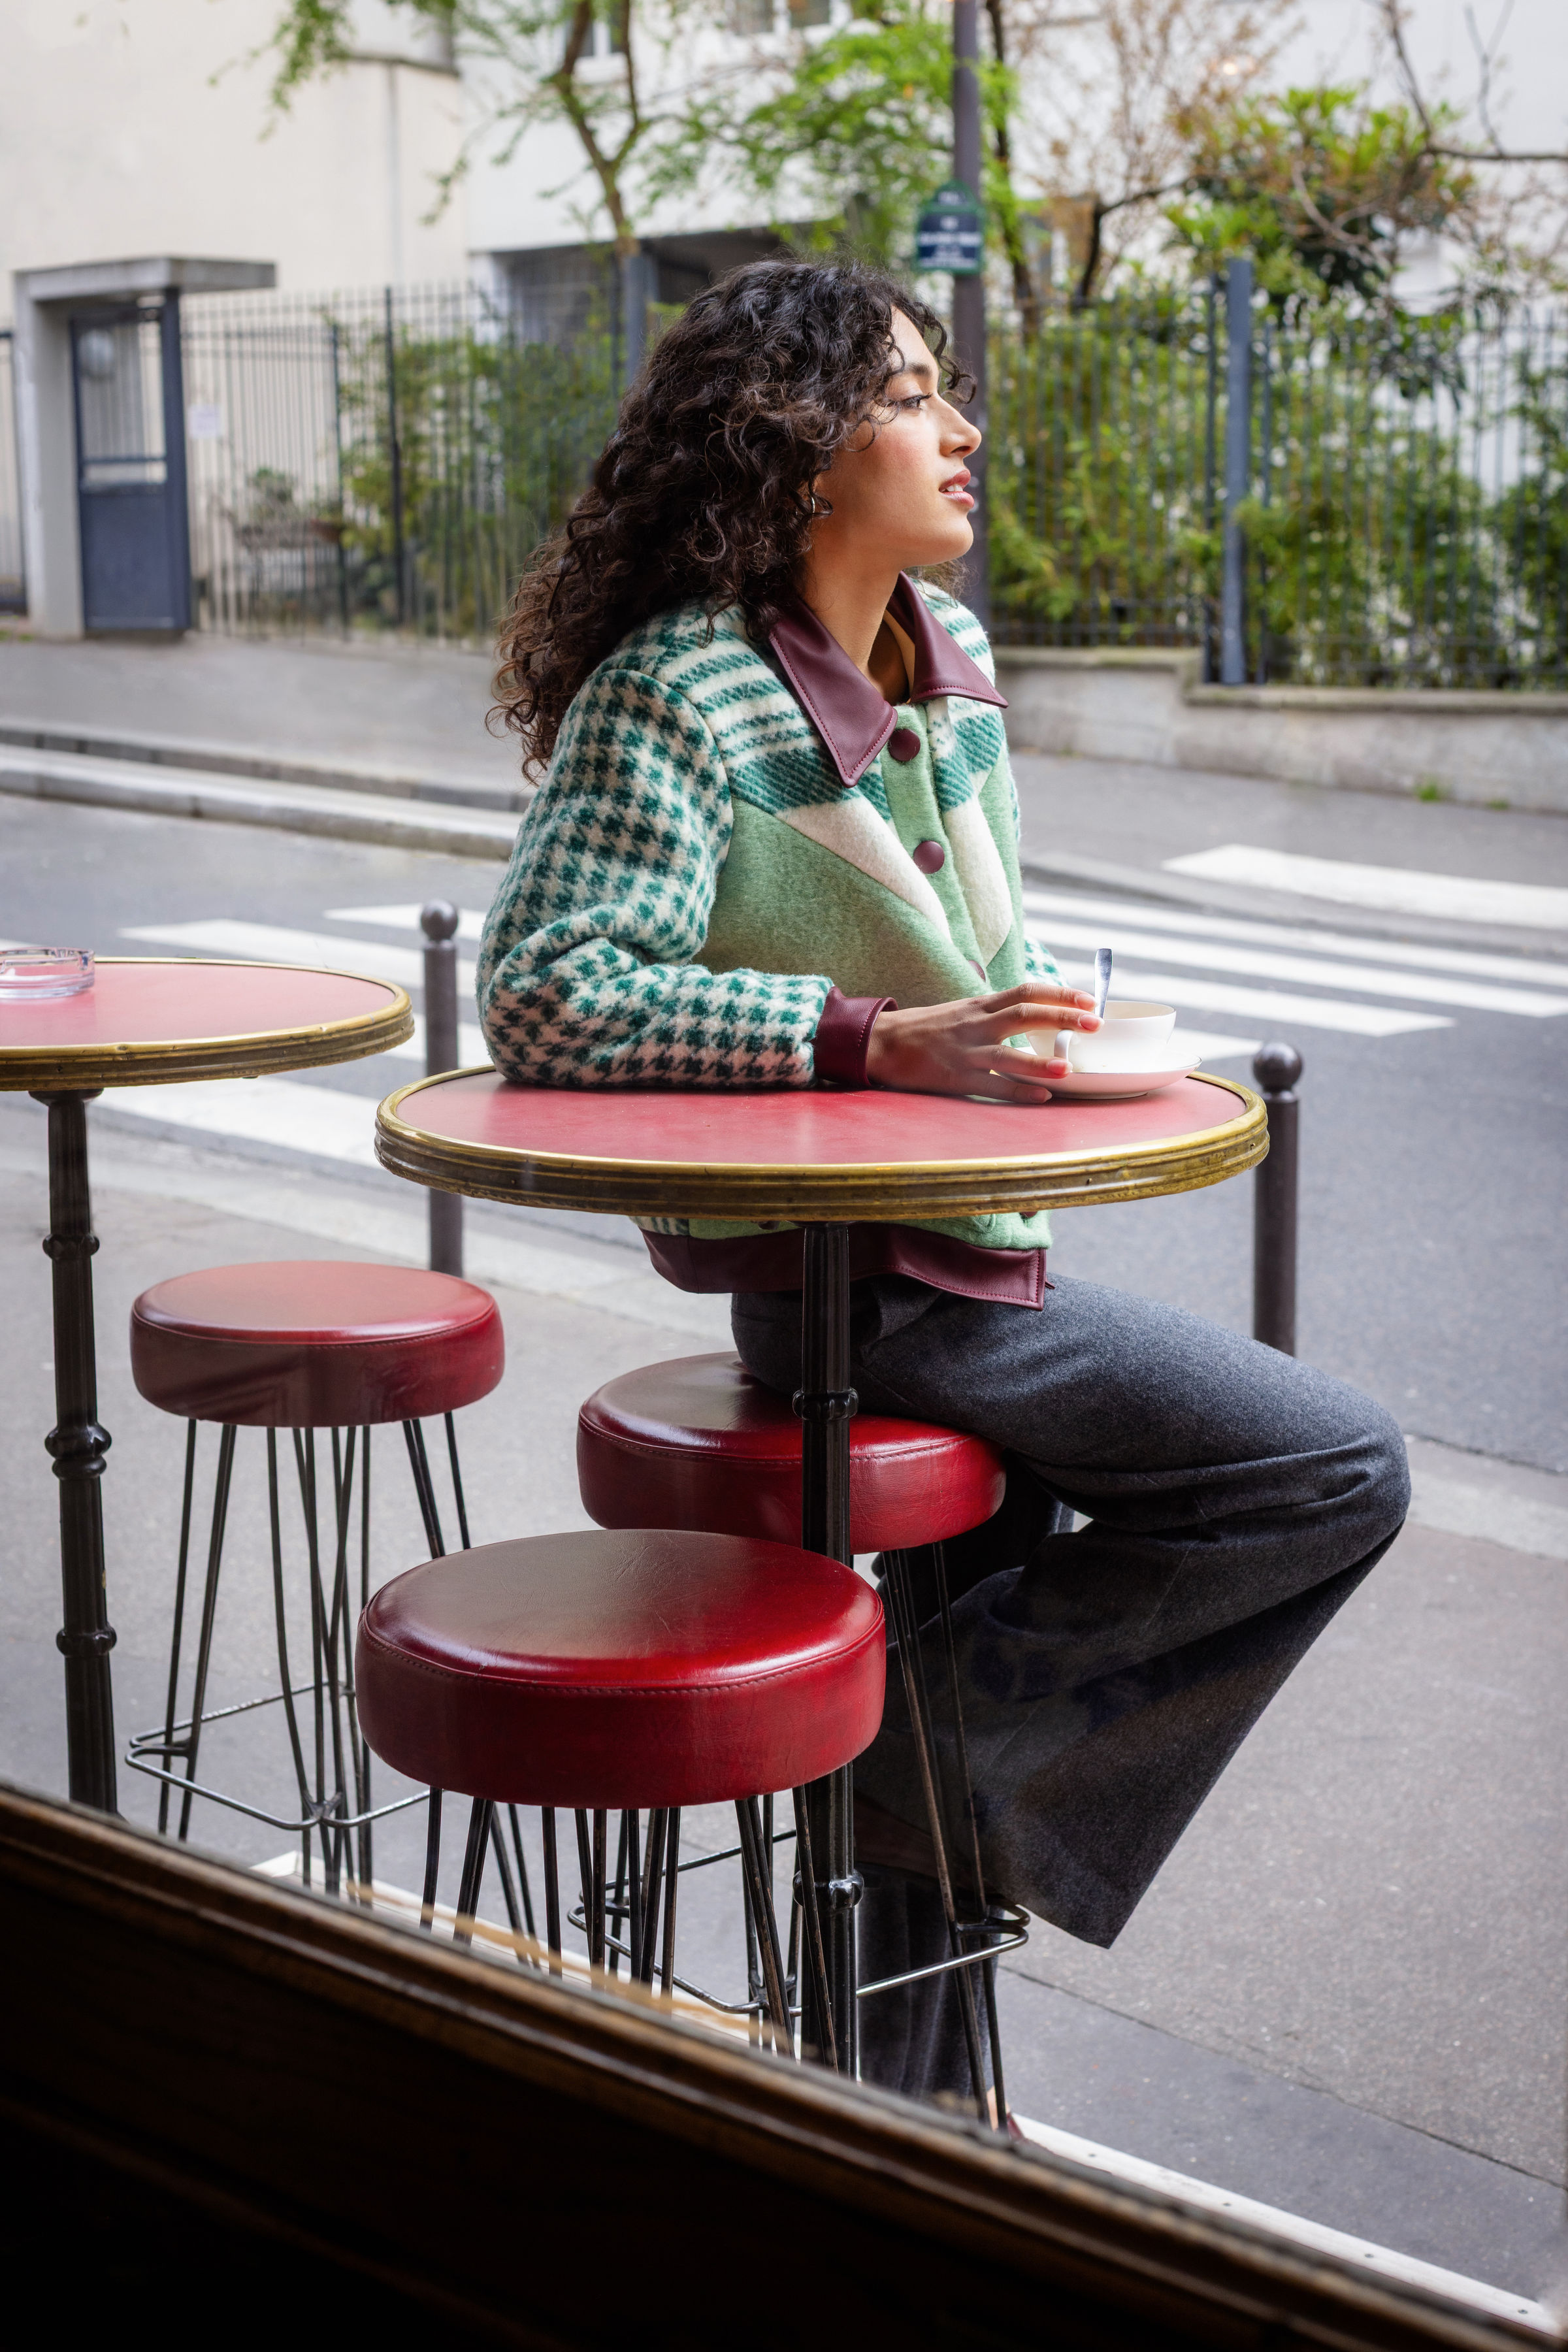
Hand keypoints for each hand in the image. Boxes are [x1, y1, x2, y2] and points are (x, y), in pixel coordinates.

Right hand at [864, 983, 1100, 1102]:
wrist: (881, 1043)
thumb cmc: (926, 1029)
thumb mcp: (963, 1011)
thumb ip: (996, 1013)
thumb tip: (1035, 1014)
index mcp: (980, 1005)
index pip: (1026, 990)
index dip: (1060, 993)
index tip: (1090, 999)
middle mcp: (975, 1024)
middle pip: (1024, 1013)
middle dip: (1062, 1017)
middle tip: (1094, 1023)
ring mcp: (964, 1051)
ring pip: (1008, 1054)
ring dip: (1040, 1062)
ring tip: (1068, 1068)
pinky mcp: (953, 1078)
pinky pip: (990, 1086)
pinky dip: (1017, 1092)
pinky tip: (1040, 1098)